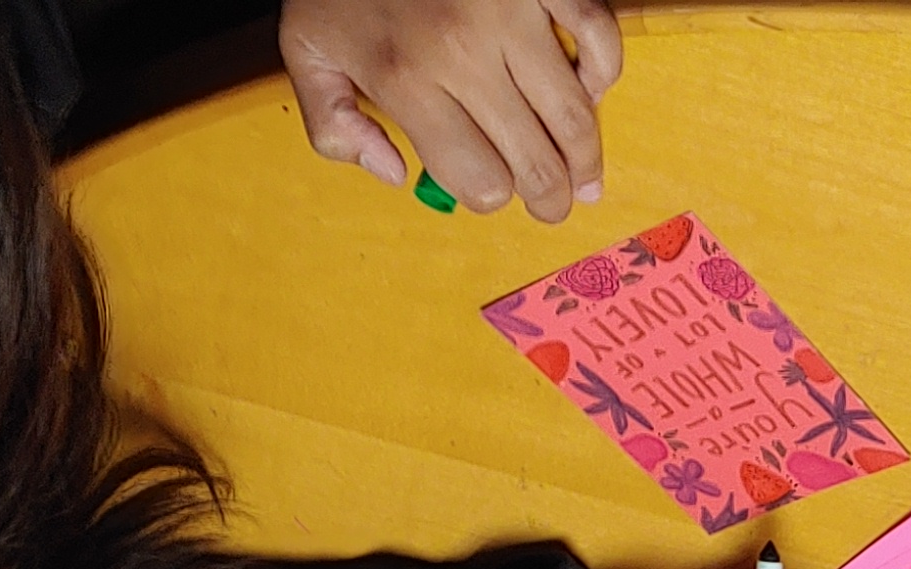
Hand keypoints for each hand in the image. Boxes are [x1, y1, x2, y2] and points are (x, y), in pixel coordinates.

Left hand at [281, 0, 623, 222]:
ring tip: (584, 176)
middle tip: (553, 207)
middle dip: (549, 200)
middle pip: (535, 164)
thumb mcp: (306, 49)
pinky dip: (603, 71)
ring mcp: (510, 14)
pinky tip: (589, 90)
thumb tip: (395, 175)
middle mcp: (463, 53)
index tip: (490, 190)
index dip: (489, 198)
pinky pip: (598, 35)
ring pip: (574, 115)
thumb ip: (332, 125)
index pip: (479, 180)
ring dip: (586, 159)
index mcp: (406, 79)